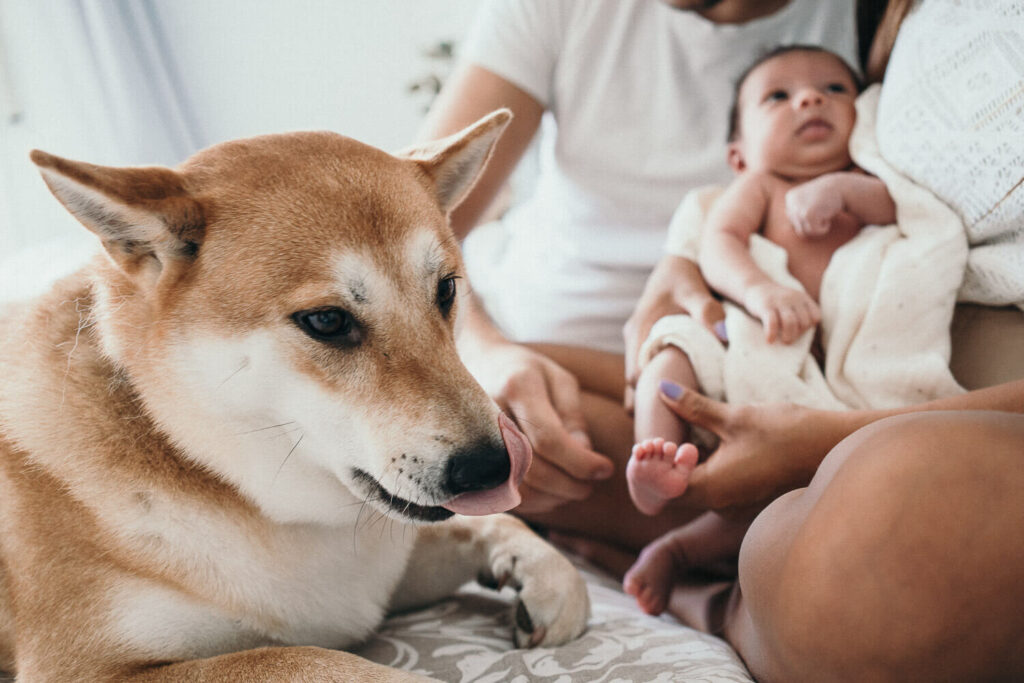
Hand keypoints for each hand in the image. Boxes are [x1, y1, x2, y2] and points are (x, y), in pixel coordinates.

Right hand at [464, 340, 613, 513]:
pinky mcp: (473, 462)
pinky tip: (551, 492)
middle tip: (592, 484)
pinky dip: (534, 502)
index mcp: (517, 388)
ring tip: (574, 487)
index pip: (548, 439)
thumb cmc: (527, 372)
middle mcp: (490, 416)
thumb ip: (573, 416)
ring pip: (517, 488)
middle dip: (570, 485)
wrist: (478, 366)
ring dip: (553, 497)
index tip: (605, 469)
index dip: (581, 462)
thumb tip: (584, 455)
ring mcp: (474, 441)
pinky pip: (503, 495)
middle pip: (533, 469)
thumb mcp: (559, 379)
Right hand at [623, 257, 724, 410]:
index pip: (635, 376)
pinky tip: (676, 395)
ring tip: (674, 421)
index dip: (645, 399)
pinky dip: (656, 381)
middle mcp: (635, 337)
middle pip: (633, 383)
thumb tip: (722, 338)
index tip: (663, 418)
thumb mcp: (696, 290)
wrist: (678, 257)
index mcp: (641, 329)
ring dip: (651, 394)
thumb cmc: (685, 274)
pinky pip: (645, 366)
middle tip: (669, 430)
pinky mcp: (647, 338)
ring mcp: (638, 338)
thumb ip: (707, 312)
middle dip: (646, 405)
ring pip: (638, 376)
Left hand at [656, 384, 848, 509]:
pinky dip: (698, 472)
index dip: (650, 467)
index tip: (649, 442)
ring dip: (677, 470)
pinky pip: (711, 489)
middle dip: (659, 469)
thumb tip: (662, 391)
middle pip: (673, 494)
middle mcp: (722, 505)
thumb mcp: (734, 416)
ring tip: (675, 444)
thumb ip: (693, 408)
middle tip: (656, 442)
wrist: (833, 448)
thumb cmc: (786, 432)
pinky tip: (699, 450)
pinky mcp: (746, 498)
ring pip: (692, 492)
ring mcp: (735, 505)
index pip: (662, 488)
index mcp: (713, 490)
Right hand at [743, 282, 819, 343]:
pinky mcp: (766, 306)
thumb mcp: (793, 300)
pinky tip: (769, 340)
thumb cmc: (776, 300)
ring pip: (791, 323)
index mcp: (803, 298)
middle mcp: (793, 298)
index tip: (799, 330)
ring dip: (789, 336)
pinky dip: (772, 334)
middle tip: (789, 338)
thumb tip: (801, 335)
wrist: (755, 285)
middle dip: (798, 334)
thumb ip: (801, 312)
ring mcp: (779, 301)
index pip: (816, 316)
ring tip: (784, 341)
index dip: (809, 327)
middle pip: (804, 322)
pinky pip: (772, 323)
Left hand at [785, 175, 843, 238]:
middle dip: (812, 223)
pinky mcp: (807, 214)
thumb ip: (800, 213)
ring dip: (817, 227)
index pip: (793, 219)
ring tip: (825, 215)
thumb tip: (795, 231)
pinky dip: (823, 228)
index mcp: (790, 197)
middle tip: (823, 211)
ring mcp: (798, 208)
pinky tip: (828, 217)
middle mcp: (791, 202)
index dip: (808, 218)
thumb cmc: (828, 196)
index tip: (818, 207)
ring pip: (803, 231)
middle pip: (796, 226)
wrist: (842, 186)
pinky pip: (813, 231)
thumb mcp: (810, 201)